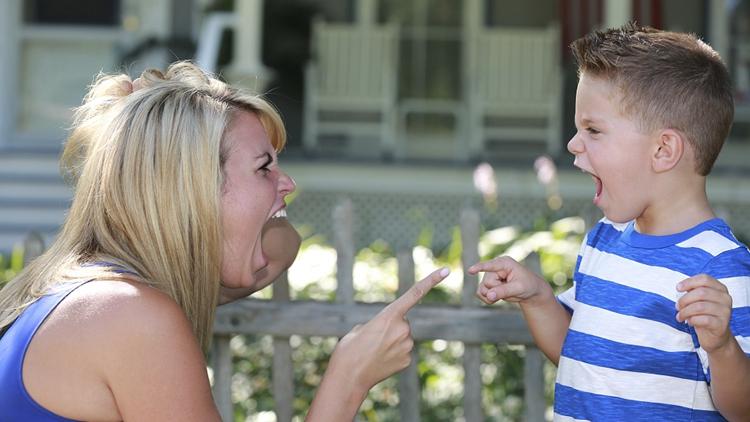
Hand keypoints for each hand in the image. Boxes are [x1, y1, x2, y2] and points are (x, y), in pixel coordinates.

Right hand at [330, 267, 449, 391]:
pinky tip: (381, 361)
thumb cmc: (349, 350)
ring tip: (374, 351)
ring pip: (403, 338)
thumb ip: (377, 324)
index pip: (414, 293)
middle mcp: (402, 329)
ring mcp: (407, 345)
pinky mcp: (408, 360)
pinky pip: (403, 351)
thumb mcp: (360, 329)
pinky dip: (393, 355)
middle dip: (391, 328)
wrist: (348, 377)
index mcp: (389, 315)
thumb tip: (388, 331)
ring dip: (391, 342)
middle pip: (403, 322)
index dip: (431, 281)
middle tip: (373, 340)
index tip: (445, 270)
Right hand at [469, 256, 549, 305]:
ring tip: (505, 293)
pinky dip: (488, 299)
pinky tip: (497, 298)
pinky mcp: (486, 284)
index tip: (470, 270)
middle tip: (510, 290)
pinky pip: (480, 293)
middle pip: (487, 283)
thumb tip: (489, 295)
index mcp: (504, 263)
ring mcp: (489, 276)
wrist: (529, 290)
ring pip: (482, 289)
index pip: (490, 266)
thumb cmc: (527, 285)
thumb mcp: (518, 288)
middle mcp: (494, 268)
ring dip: (492, 296)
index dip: (479, 268)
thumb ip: (503, 291)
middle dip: (497, 290)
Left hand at [676, 274, 733, 352]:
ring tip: (680, 316)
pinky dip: (692, 320)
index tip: (678, 288)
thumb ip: (692, 291)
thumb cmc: (704, 315)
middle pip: (701, 293)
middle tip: (677, 307)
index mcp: (720, 289)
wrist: (715, 336)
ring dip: (685, 312)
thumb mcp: (698, 300)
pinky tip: (690, 322)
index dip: (689, 282)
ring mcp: (726, 311)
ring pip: (700, 306)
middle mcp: (726, 298)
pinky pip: (703, 319)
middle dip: (684, 300)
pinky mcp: (722, 324)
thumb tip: (681, 287)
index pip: (705, 279)